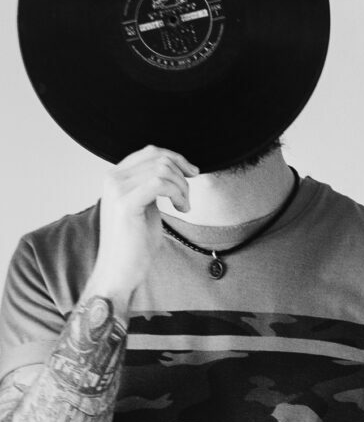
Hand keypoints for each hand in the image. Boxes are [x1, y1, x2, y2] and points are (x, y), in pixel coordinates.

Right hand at [88, 145, 196, 302]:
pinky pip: (161, 184)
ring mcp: (116, 189)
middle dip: (182, 175)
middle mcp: (112, 178)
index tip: (193, 174)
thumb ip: (152, 185)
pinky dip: (178, 194)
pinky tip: (181, 209)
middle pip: (158, 158)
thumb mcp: (146, 205)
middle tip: (187, 198)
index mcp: (116, 176)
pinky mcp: (125, 204)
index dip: (177, 159)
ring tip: (184, 206)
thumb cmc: (135, 242)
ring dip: (182, 188)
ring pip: (163, 170)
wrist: (120, 270)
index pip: (150, 152)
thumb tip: (175, 168)